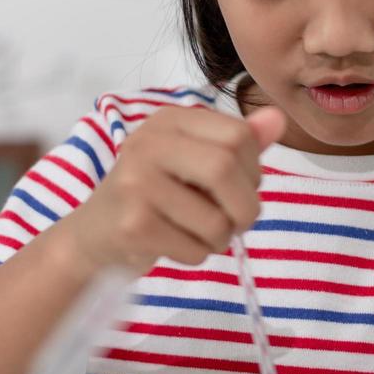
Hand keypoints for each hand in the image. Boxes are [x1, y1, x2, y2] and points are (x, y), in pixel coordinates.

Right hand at [66, 105, 285, 273]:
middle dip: (245, 207)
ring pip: (215, 219)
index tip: (241, 188)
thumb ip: (238, 143)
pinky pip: (194, 248)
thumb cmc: (154, 195)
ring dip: (220, 238)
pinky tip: (175, 245)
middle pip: (225, 169)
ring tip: (201, 234)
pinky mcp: (133, 224)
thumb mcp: (194, 160)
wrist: (94, 235)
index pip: (238, 135)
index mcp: (169, 120)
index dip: (254, 170)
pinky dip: (198, 254)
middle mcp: (149, 143)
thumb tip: (278, 119)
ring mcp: (137, 183)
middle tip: (237, 222)